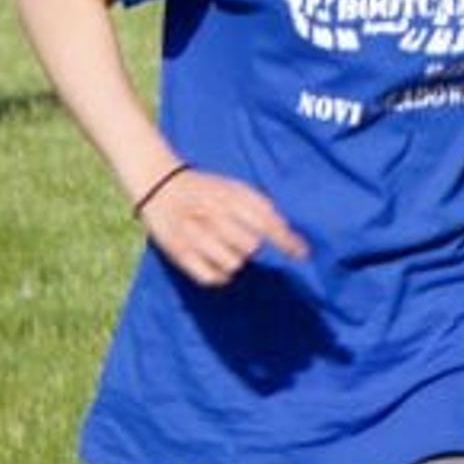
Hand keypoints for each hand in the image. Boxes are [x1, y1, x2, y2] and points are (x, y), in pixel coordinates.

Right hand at [139, 168, 307, 287]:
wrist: (160, 185)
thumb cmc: (207, 189)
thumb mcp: (235, 187)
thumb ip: (262, 208)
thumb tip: (289, 234)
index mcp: (230, 196)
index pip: (266, 222)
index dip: (286, 242)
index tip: (302, 254)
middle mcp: (212, 215)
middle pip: (251, 247)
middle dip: (251, 247)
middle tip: (238, 238)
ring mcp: (195, 235)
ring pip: (233, 264)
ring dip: (235, 260)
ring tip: (223, 248)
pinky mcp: (180, 253)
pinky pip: (212, 277)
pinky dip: (219, 275)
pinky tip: (215, 263)